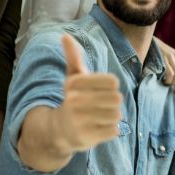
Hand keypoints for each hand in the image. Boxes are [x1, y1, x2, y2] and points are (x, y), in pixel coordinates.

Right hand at [52, 34, 122, 153]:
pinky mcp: (86, 138)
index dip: (111, 86)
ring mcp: (79, 121)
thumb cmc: (72, 99)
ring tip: (100, 116)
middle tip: (102, 105)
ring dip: (112, 116)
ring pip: (116, 115)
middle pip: (117, 98)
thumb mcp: (72, 77)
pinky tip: (98, 128)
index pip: (113, 81)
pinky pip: (113, 130)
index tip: (101, 89)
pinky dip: (110, 129)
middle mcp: (74, 102)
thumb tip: (65, 35)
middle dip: (113, 102)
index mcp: (75, 84)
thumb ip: (73, 57)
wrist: (58, 131)